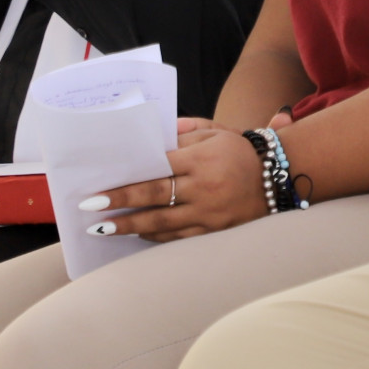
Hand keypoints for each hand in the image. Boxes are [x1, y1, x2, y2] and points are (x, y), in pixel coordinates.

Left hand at [78, 125, 268, 241]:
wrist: (277, 178)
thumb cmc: (240, 151)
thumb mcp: (215, 132)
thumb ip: (184, 131)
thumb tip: (153, 137)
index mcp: (201, 159)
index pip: (156, 169)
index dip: (127, 180)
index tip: (100, 187)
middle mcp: (203, 187)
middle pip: (154, 197)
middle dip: (120, 203)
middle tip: (91, 208)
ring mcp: (208, 212)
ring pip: (162, 223)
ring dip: (130, 226)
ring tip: (103, 229)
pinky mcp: (214, 230)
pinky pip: (179, 237)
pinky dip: (155, 237)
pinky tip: (136, 235)